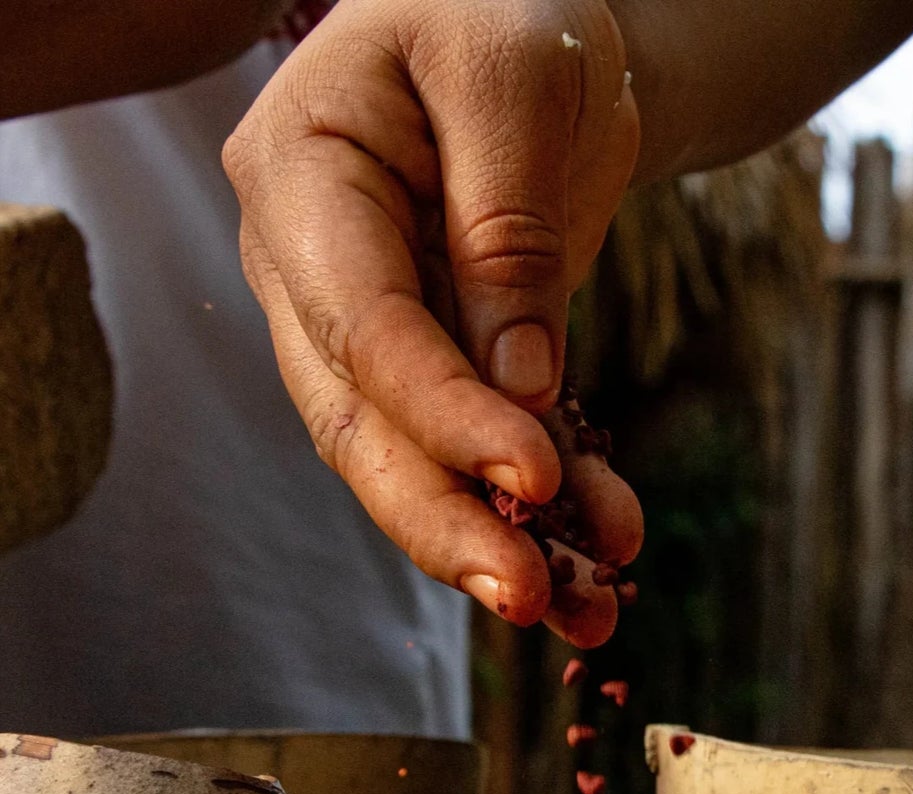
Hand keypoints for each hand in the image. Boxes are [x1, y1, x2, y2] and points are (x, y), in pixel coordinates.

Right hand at [224, 0, 642, 646]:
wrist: (529, 21)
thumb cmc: (505, 7)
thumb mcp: (516, 79)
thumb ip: (510, 235)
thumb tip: (522, 390)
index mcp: (302, 178)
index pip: (361, 329)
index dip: (444, 416)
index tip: (533, 480)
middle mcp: (313, 270)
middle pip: (360, 426)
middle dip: (445, 522)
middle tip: (528, 598)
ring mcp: (367, 325)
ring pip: (414, 460)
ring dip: (498, 542)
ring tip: (588, 609)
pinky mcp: (438, 361)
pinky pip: (478, 447)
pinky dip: (542, 507)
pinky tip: (603, 552)